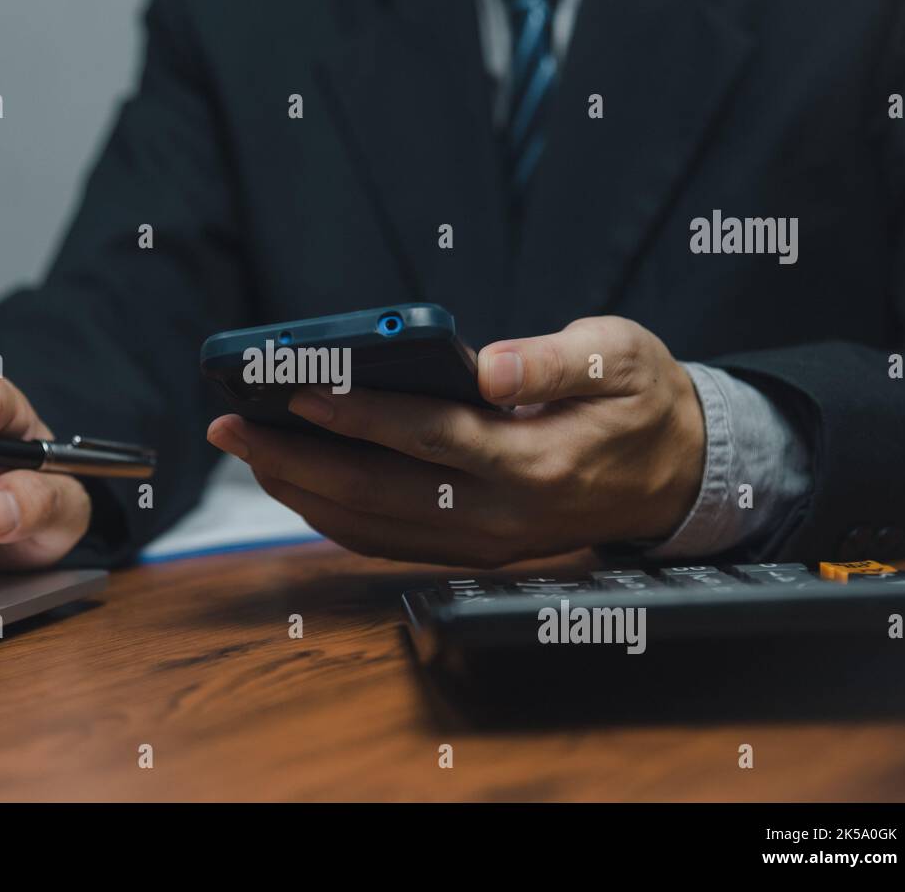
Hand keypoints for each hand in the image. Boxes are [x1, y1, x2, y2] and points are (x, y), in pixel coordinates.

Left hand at [206, 316, 704, 566]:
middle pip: (378, 492)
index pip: (429, 438)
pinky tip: (295, 483)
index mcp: (535, 462)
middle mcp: (501, 515)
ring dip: (300, 492)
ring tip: (246, 450)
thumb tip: (490, 368)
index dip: (359, 414)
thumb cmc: (639, 399)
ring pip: (372, 527)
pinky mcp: (471, 549)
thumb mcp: (620, 355)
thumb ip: (554, 362)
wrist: (674, 472)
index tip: (295, 389)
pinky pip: (386, 541)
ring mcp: (483, 542)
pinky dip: (331, 516)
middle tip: (230, 427)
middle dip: (295, 460)